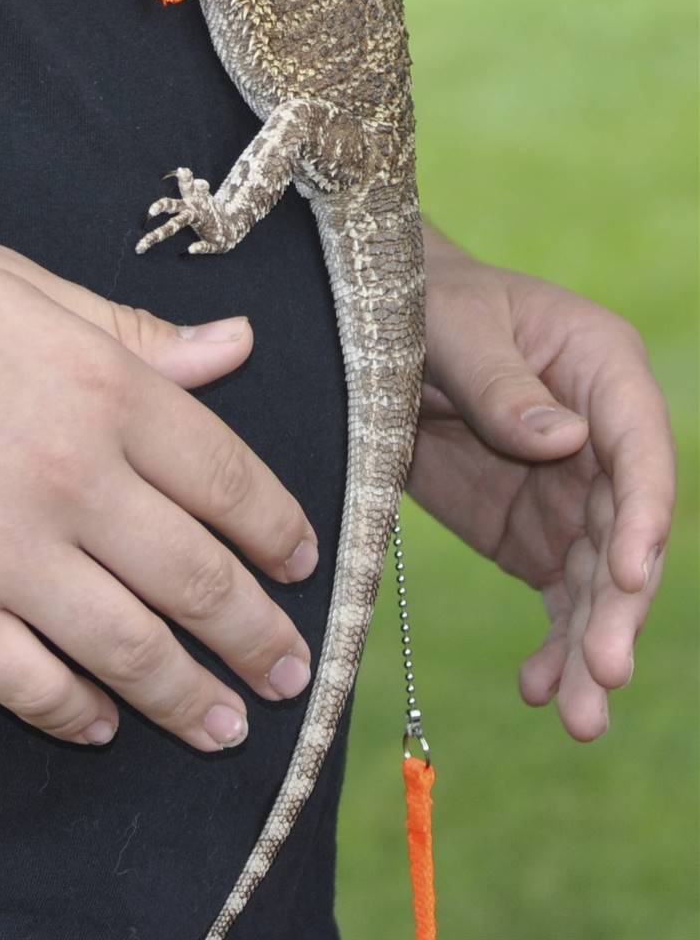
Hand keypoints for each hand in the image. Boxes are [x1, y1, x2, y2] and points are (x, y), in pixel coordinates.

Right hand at [0, 227, 320, 752]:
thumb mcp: (13, 284)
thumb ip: (127, 331)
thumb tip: (232, 345)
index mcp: (100, 388)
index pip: (228, 480)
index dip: (278, 531)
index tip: (300, 565)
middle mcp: (69, 479)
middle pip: (197, 580)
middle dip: (257, 634)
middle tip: (289, 669)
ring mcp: (1, 555)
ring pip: (129, 649)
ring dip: (188, 696)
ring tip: (222, 723)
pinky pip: (26, 683)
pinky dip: (74, 713)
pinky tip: (98, 724)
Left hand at [408, 227, 674, 740]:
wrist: (376, 325)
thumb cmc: (423, 303)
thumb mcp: (452, 326)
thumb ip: (500, 381)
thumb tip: (567, 439)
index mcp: (605, 372)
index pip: (642, 452)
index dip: (644, 517)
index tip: (630, 575)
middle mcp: (605, 442)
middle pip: (628, 534)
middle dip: (618, 609)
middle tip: (604, 675)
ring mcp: (575, 495)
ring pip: (599, 583)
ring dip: (590, 649)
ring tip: (576, 716)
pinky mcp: (536, 534)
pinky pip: (557, 599)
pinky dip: (553, 647)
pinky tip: (540, 693)